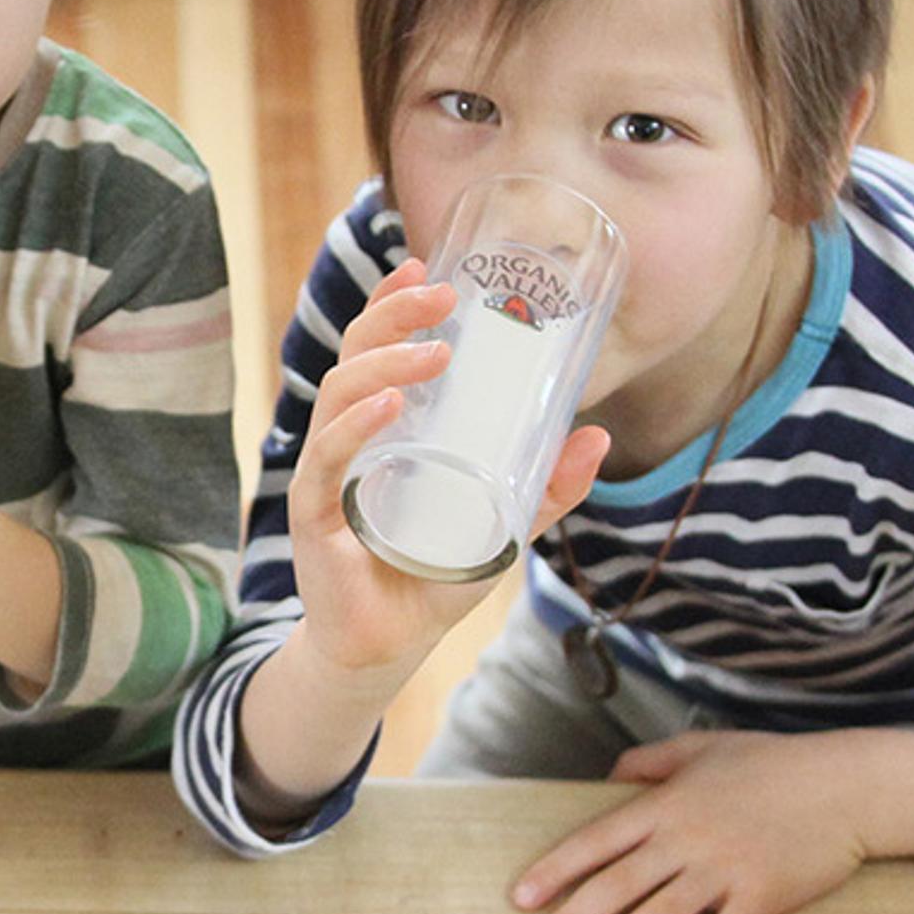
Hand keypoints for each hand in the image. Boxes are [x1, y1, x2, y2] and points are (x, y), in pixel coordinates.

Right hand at [285, 265, 610, 694]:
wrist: (387, 648)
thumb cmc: (431, 578)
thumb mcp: (502, 525)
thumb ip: (545, 486)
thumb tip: (597, 435)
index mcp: (381, 428)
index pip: (375, 348)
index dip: (391, 302)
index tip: (422, 265)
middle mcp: (347, 438)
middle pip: (355, 355)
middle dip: (392, 316)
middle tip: (442, 296)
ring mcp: (326, 472)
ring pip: (340, 394)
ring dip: (385, 364)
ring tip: (432, 353)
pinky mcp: (315, 513)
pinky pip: (328, 458)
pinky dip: (355, 426)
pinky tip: (390, 406)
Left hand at [509, 727, 913, 913]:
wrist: (848, 785)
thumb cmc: (774, 763)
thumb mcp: (704, 747)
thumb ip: (651, 761)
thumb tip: (609, 776)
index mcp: (667, 803)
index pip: (597, 839)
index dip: (556, 869)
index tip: (521, 897)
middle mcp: (686, 839)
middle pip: (616, 885)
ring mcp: (723, 870)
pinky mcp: (761, 898)